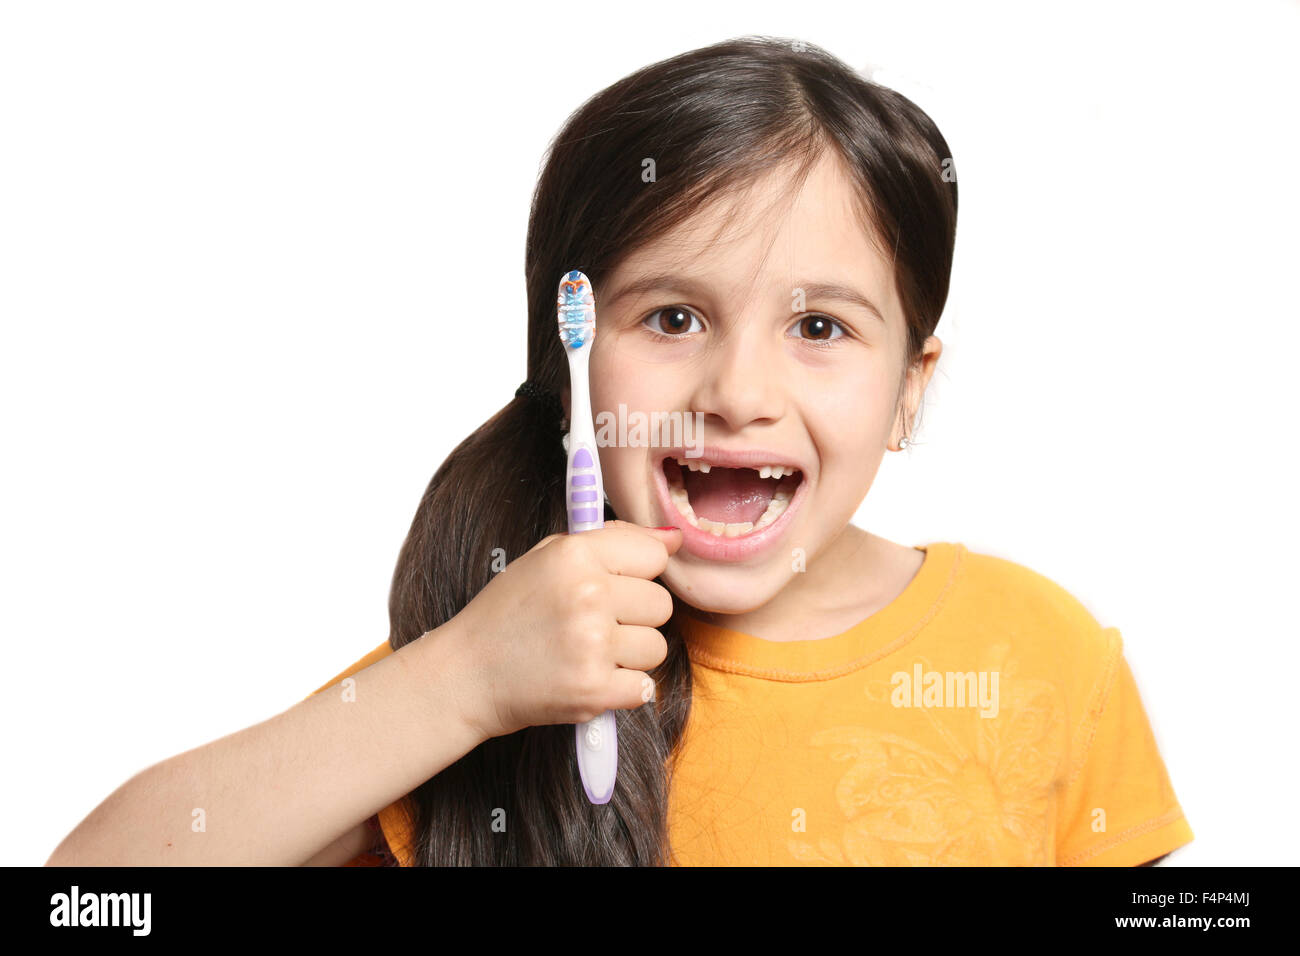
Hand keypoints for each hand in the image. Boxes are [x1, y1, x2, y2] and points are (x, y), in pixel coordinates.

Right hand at [445, 521, 681, 740]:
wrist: (467, 674)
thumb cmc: (508, 614)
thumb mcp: (548, 558)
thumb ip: (613, 540)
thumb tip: (674, 537)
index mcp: (575, 554)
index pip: (654, 555)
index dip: (636, 575)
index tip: (612, 587)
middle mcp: (588, 595)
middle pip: (661, 604)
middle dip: (635, 617)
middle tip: (594, 625)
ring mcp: (592, 645)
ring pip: (657, 648)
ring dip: (630, 656)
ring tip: (589, 653)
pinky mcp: (593, 690)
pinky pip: (644, 688)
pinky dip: (622, 689)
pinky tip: (589, 678)